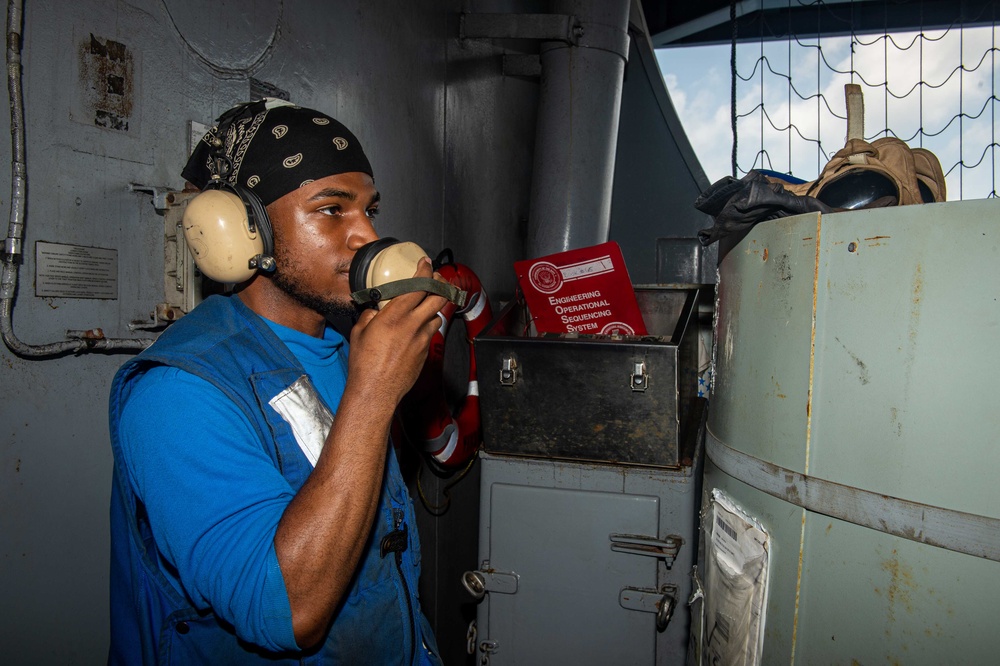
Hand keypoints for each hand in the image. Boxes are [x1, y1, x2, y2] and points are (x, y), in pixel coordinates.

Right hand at [346, 257, 448, 408]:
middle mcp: (412, 324)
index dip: (424, 271)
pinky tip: (420, 327)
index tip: (425, 263)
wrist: (376, 390)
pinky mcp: (425, 352)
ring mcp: (422, 339)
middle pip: (438, 297)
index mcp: (395, 315)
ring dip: (435, 306)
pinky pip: (432, 332)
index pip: (417, 286)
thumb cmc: (364, 364)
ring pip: (438, 315)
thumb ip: (369, 316)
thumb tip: (374, 311)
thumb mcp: (359, 333)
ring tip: (429, 303)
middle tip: (437, 279)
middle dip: (440, 284)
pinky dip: (428, 325)